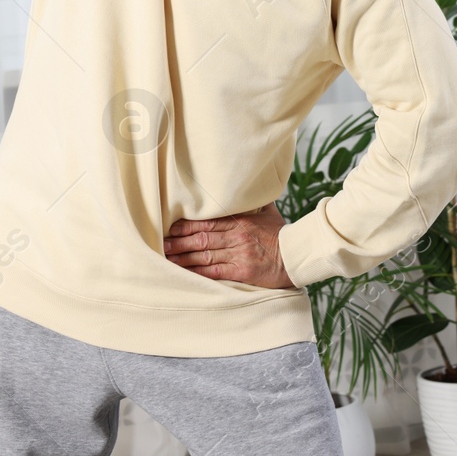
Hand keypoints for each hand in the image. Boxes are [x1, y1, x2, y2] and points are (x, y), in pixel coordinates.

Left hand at [164, 203, 294, 287]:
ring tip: (166, 257)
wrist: (296, 256)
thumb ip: (252, 201)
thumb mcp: (267, 212)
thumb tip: (245, 184)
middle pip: (201, 238)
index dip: (186, 225)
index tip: (170, 226)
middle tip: (161, 243)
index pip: (207, 222)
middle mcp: (237, 236)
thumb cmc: (279, 234)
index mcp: (240, 221)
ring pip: (204, 255)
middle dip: (179, 241)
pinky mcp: (241, 272)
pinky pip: (213, 272)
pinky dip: (196, 272)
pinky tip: (184, 272)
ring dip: (183, 257)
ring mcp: (238, 254)